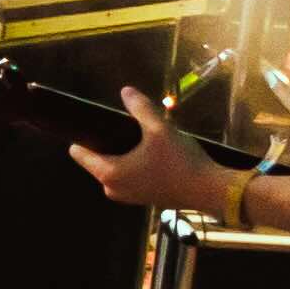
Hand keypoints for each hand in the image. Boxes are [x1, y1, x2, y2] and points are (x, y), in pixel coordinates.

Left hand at [70, 87, 238, 217]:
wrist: (210, 190)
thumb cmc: (180, 160)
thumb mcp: (159, 129)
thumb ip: (140, 108)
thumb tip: (126, 91)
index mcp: (108, 173)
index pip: (79, 153)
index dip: (85, 136)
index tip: (97, 123)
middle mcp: (112, 188)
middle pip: (98, 159)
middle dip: (110, 143)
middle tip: (127, 127)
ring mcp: (127, 196)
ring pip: (115, 167)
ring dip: (125, 153)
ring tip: (142, 137)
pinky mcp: (142, 197)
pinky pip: (129, 176)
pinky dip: (135, 165)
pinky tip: (151, 152)